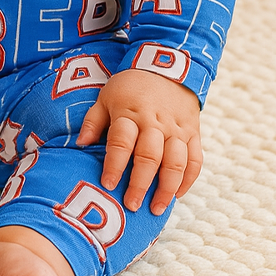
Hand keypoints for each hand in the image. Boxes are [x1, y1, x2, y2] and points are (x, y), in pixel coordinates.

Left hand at [76, 69, 202, 213]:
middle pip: (150, 156)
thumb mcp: (106, 96)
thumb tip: (80, 144)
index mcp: (130, 113)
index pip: (121, 141)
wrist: (167, 66)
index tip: (108, 184)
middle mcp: (155, 122)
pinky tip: (178, 195)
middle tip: (132, 205)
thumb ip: (93, 121)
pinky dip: (189, 179)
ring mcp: (177, 128)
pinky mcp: (193, 132)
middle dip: (141, 184)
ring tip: (156, 208)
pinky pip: (195, 159)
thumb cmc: (130, 86)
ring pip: (176, 162)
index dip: (114, 164)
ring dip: (167, 188)